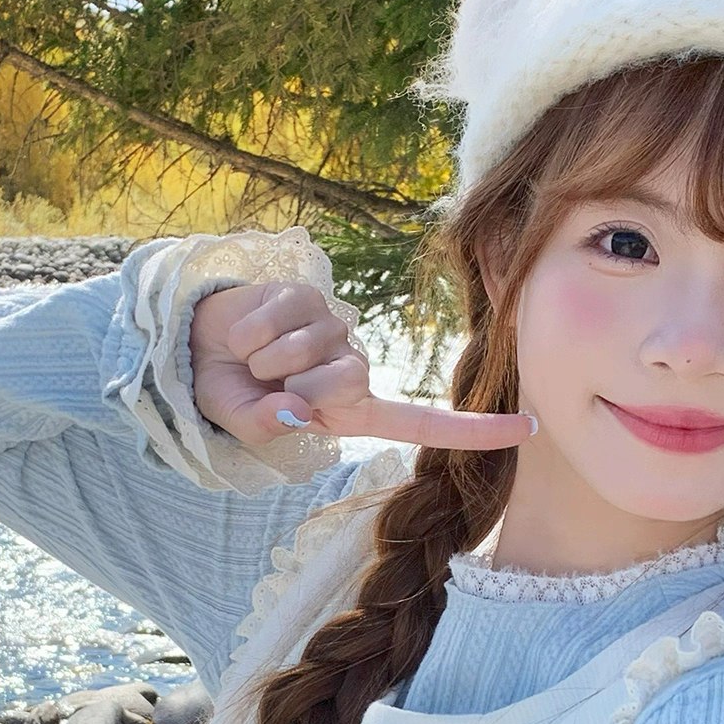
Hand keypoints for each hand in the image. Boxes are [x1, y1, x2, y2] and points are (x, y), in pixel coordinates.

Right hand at [190, 280, 536, 452]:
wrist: (196, 347)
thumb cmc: (230, 391)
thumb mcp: (242, 419)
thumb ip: (266, 424)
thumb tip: (297, 411)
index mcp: (350, 410)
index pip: (420, 422)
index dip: (472, 429)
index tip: (528, 428)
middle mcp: (352, 369)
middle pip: (348, 382)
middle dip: (294, 386)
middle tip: (265, 384)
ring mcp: (335, 328)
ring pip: (311, 348)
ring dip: (267, 357)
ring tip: (253, 357)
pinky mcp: (310, 294)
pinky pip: (285, 316)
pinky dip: (254, 331)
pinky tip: (247, 331)